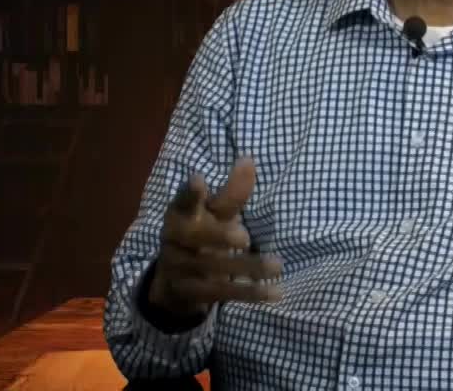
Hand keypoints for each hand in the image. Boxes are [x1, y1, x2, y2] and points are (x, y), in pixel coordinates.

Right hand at [149, 158, 282, 317]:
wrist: (175, 283)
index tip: (198, 180)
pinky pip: (222, 293)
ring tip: (278, 266)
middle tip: (245, 237)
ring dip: (248, 267)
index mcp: (180, 214)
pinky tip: (276, 293)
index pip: (183, 201)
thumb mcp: (215, 214)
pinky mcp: (191, 293)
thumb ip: (232, 192)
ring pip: (213, 268)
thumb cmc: (202, 235)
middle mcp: (174, 239)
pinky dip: (251, 293)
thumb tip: (249, 159)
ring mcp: (180, 268)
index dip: (190, 193)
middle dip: (219, 236)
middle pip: (196, 237)